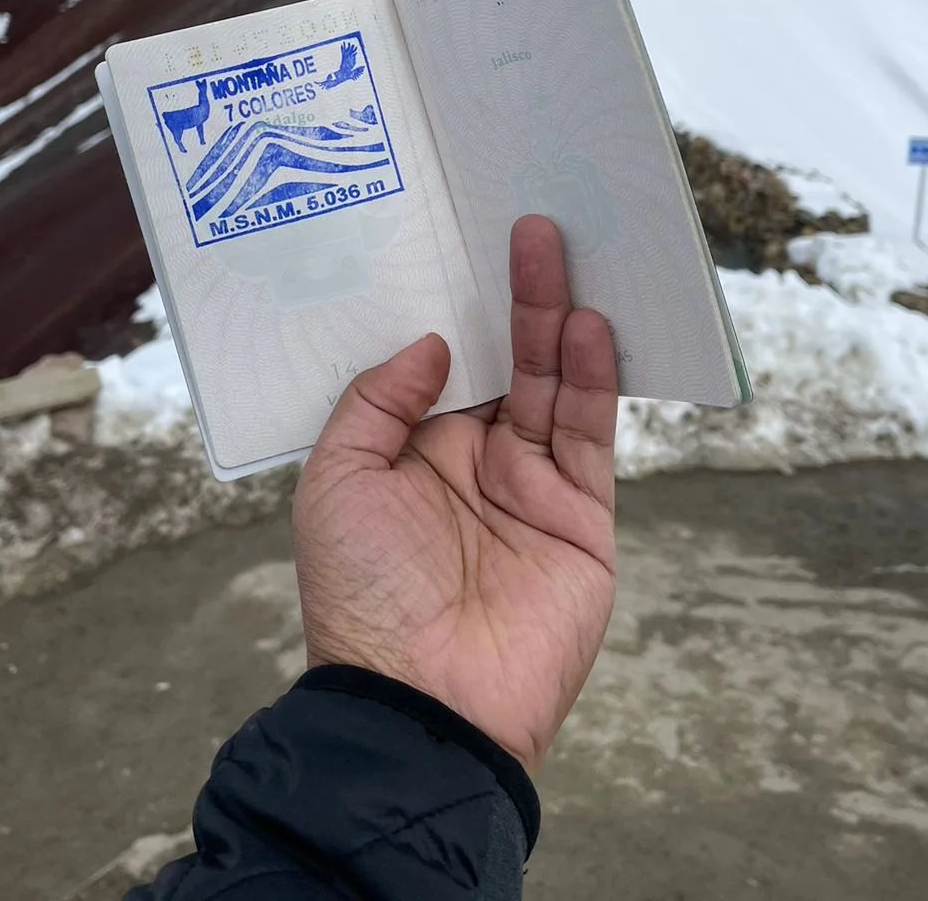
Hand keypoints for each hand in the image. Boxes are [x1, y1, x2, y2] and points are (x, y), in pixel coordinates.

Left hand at [292, 215, 617, 773]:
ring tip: (555, 251)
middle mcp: (474, 462)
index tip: (463, 242)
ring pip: (549, 385)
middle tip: (524, 224)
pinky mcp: (580, 517)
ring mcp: (531, 488)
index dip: (458, 307)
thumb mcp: (335, 479)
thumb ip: (378, 400)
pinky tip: (588, 326)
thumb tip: (434, 343)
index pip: (446, 362)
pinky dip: (591, 378)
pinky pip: (588, 435)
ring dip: (555, 319)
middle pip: (505, 362)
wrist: (421, 702)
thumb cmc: (361, 594)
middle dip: (514, 296)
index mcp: (414, 453)